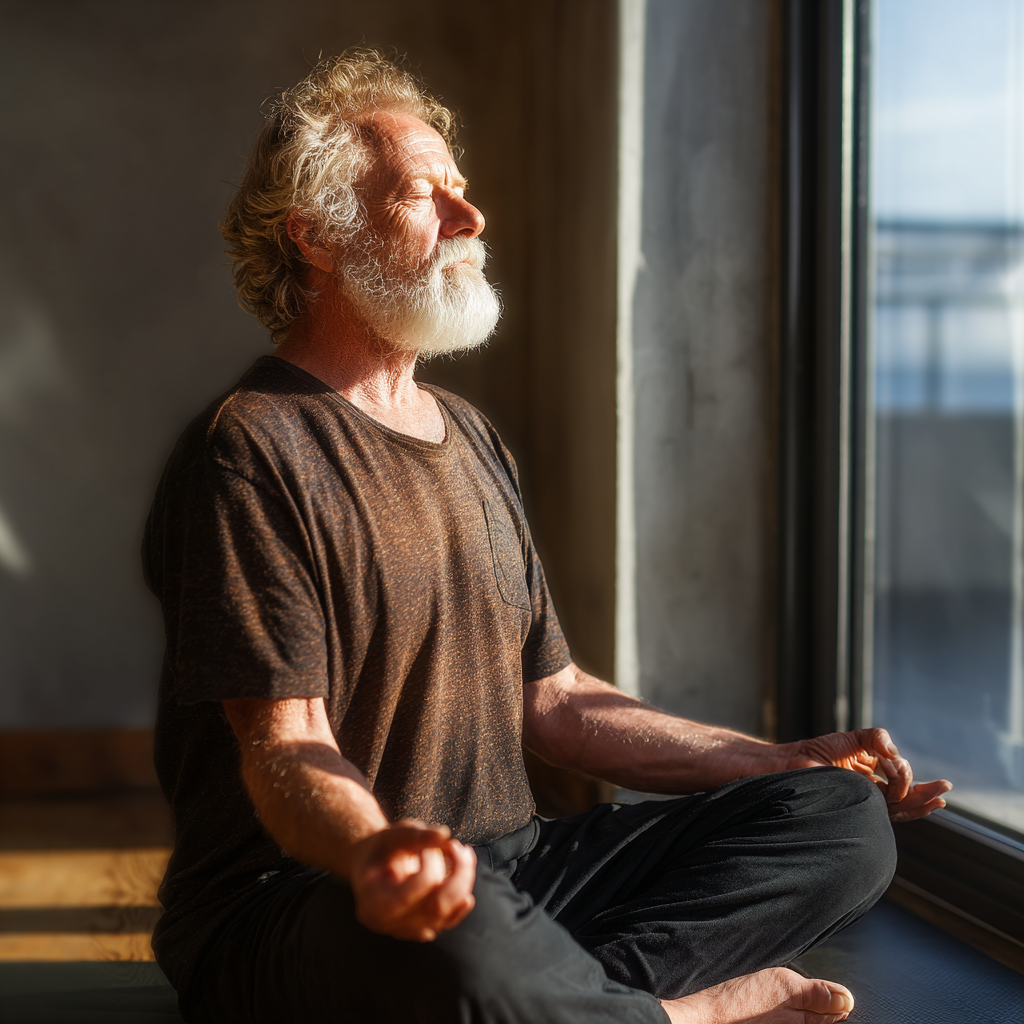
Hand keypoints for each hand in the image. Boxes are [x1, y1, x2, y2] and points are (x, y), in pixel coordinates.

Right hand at [347, 819, 476, 941]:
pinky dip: (461, 899)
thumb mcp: (391, 835)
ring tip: (462, 853)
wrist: (371, 866)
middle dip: (456, 875)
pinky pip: (448, 921)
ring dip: (462, 881)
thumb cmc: (379, 849)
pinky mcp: (423, 927)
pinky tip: (465, 878)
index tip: (429, 847)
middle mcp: (389, 923)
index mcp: (373, 901)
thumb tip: (444, 835)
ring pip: (447, 914)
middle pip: (436, 908)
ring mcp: (407, 929)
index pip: (409, 896)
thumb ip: (414, 835)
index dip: (429, 867)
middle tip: (456, 846)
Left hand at [788, 728, 951, 822]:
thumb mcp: (855, 738)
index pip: (901, 782)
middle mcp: (871, 791)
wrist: (795, 762)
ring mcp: (866, 800)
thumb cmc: (820, 750)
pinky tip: (926, 803)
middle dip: (926, 794)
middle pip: (906, 797)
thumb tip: (895, 753)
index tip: (939, 783)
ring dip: (921, 800)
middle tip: (945, 789)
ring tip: (939, 796)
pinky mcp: (859, 806)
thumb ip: (878, 739)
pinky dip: (908, 808)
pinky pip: (888, 811)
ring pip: (900, 806)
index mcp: (871, 775)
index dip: (917, 783)